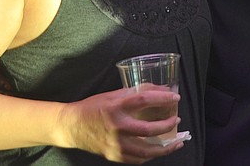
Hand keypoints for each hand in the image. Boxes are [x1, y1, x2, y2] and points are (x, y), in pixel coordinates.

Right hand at [57, 88, 182, 162]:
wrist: (72, 126)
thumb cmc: (94, 107)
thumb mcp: (114, 94)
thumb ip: (137, 92)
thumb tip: (161, 90)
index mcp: (116, 107)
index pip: (144, 100)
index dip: (162, 98)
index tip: (175, 97)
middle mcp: (117, 127)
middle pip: (148, 129)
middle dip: (167, 125)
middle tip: (177, 120)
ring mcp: (115, 144)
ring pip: (146, 150)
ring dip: (165, 147)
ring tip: (176, 142)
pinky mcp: (114, 156)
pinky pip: (137, 159)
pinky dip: (150, 155)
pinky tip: (158, 150)